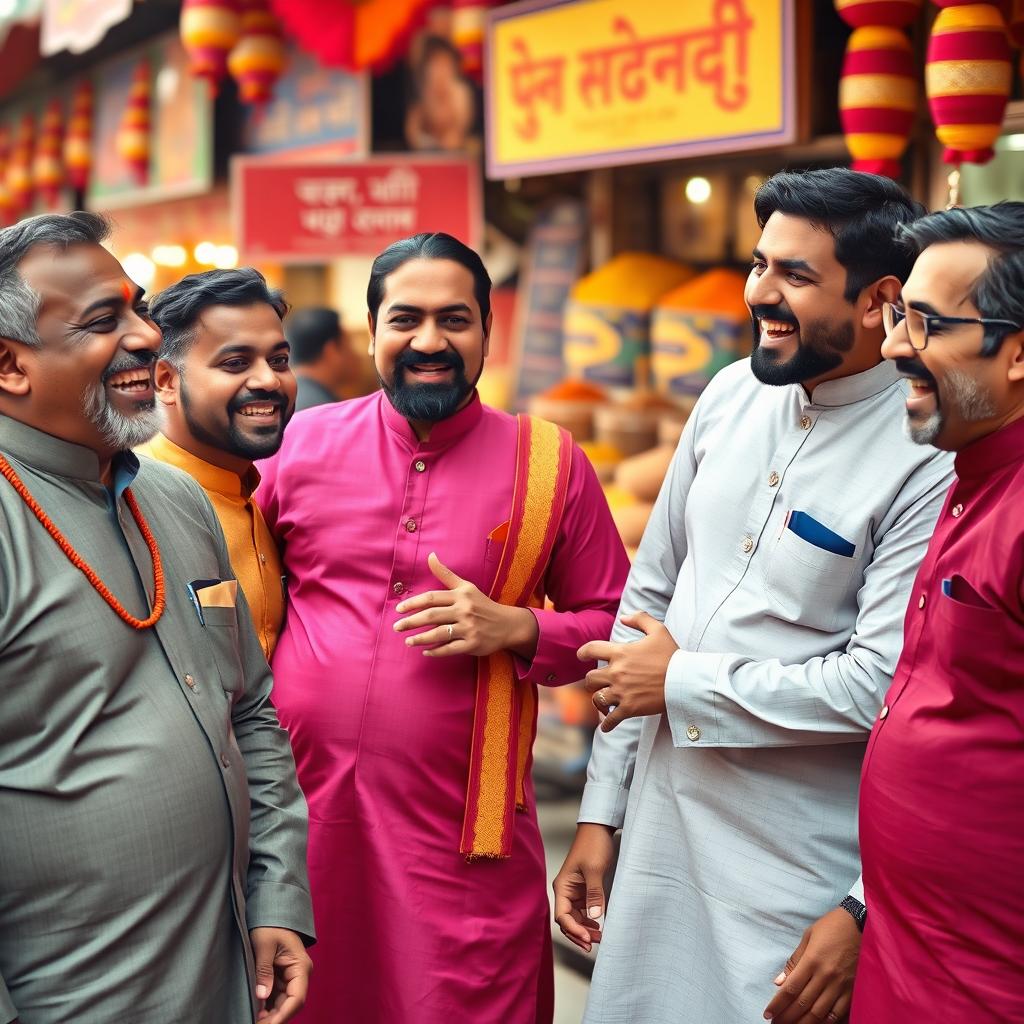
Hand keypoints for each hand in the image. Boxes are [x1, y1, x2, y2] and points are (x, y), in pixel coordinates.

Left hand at [250, 927, 312, 1023]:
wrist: (271, 913)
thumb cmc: (269, 925)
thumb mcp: (264, 945)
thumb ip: (264, 970)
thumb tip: (262, 996)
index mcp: (300, 966)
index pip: (297, 998)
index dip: (283, 1016)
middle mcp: (299, 974)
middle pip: (289, 1004)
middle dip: (274, 1018)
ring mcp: (290, 977)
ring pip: (282, 1004)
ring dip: (269, 1015)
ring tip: (251, 1020)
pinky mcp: (280, 978)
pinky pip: (275, 998)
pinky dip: (266, 1007)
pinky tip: (254, 1013)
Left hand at [394, 552, 537, 659]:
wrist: (507, 624)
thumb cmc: (482, 604)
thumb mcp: (466, 587)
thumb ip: (445, 573)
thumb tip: (430, 555)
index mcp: (461, 595)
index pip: (432, 598)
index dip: (413, 603)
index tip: (398, 610)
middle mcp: (464, 611)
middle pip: (432, 616)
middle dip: (411, 622)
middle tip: (396, 627)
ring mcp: (469, 628)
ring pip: (439, 634)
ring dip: (421, 638)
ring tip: (408, 641)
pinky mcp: (472, 644)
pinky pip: (450, 649)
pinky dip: (436, 651)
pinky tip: (425, 652)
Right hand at [552, 822, 614, 952]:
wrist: (599, 829)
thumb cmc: (593, 844)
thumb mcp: (595, 869)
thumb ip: (594, 894)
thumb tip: (595, 917)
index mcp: (562, 886)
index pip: (562, 917)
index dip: (574, 930)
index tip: (588, 939)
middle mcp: (566, 891)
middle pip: (567, 921)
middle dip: (579, 934)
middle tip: (595, 944)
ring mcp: (575, 892)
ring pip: (576, 919)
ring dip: (585, 930)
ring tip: (600, 938)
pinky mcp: (585, 891)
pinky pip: (584, 912)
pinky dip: (590, 922)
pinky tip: (599, 927)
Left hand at [577, 612, 676, 731]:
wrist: (684, 680)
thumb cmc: (672, 655)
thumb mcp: (659, 630)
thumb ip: (640, 619)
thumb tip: (623, 618)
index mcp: (620, 652)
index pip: (591, 650)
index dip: (583, 652)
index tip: (580, 656)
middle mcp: (617, 672)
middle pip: (590, 679)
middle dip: (592, 681)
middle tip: (598, 683)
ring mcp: (622, 692)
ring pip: (596, 698)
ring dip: (598, 700)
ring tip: (604, 702)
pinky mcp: (629, 708)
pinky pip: (610, 719)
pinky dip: (606, 724)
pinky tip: (606, 727)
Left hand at [763, 907, 860, 1022]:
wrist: (861, 924)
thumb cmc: (832, 927)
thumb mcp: (808, 937)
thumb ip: (794, 961)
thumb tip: (780, 982)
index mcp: (812, 961)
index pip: (790, 989)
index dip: (778, 1004)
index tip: (768, 1014)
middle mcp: (826, 976)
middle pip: (803, 1004)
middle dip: (787, 1017)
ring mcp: (841, 985)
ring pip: (820, 1012)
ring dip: (804, 1023)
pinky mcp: (853, 990)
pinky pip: (839, 1012)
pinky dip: (827, 1022)